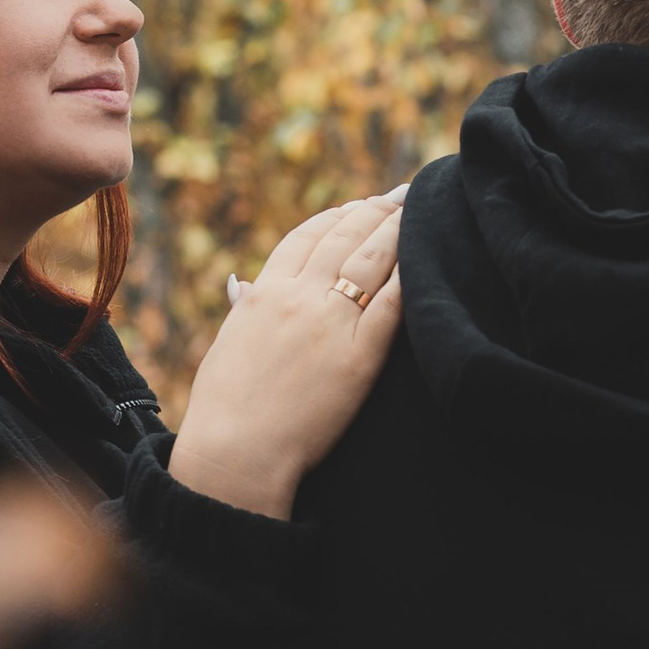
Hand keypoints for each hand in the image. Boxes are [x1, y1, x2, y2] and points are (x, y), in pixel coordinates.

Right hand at [167, 190, 405, 520]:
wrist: (237, 452)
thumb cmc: (224, 408)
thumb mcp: (226, 345)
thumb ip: (242, 309)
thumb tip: (240, 284)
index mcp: (264, 293)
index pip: (306, 236)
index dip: (336, 216)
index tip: (357, 206)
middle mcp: (299, 297)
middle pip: (344, 237)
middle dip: (375, 211)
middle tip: (400, 196)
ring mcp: (331, 323)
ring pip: (371, 259)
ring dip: (396, 229)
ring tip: (416, 213)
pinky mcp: (360, 356)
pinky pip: (392, 304)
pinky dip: (408, 276)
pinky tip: (423, 259)